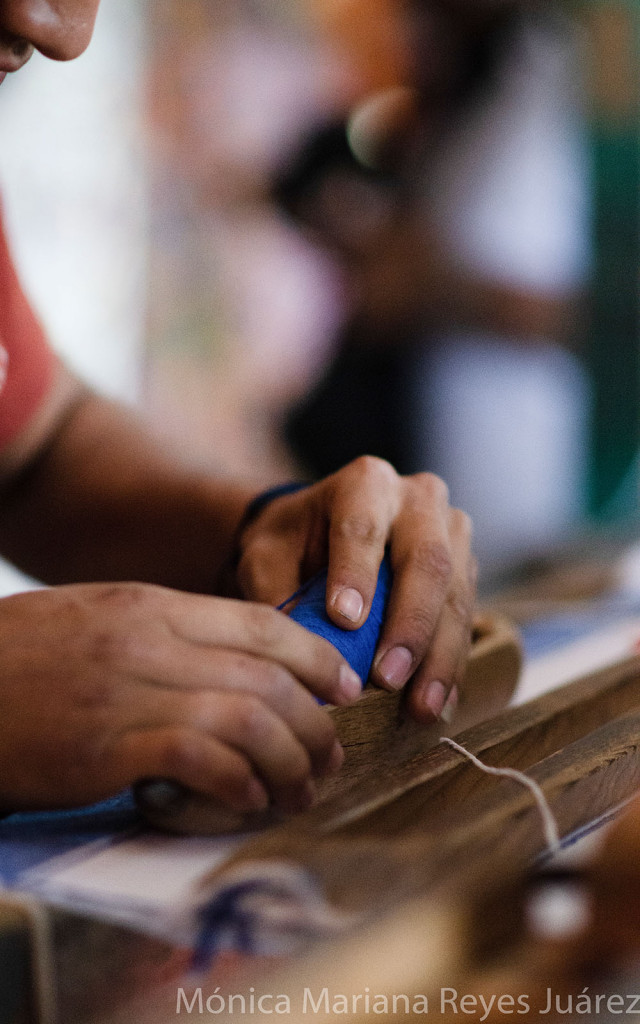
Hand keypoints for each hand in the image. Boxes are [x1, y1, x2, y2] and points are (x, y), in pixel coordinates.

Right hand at [0, 583, 360, 812]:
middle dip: (316, 722)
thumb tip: (240, 663)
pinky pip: (201, 759)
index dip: (316, 657)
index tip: (342, 687)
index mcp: (154, 605)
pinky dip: (238, 782)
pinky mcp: (107, 746)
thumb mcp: (104, 619)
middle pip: (268, 676)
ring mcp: (129, 691)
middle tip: (330, 756)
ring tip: (300, 787)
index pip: (261, 623)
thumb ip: (170, 633)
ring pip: (248, 717)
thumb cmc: (30, 658)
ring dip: (289, 759)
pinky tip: (247, 799)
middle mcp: (150, 641)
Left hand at [235, 456, 475, 722]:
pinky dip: (452, 665)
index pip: (363, 527)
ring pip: (457, 594)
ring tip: (420, 707)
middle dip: (410, 626)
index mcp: (365, 483)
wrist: (321, 535)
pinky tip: (439, 703)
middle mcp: (418, 498)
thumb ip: (276, 594)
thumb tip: (298, 652)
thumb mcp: (266, 558)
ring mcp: (451, 532)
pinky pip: (467, 619)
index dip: (356, 574)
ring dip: (440, 657)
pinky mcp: (466, 568)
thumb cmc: (290, 545)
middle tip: (388, 679)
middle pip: (426, 561)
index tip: (345, 620)